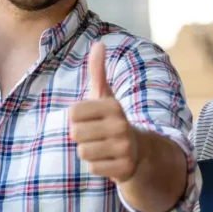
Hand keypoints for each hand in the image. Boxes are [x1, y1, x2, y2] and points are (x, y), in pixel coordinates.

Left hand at [69, 42, 140, 184]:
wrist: (140, 152)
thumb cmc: (113, 121)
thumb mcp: (105, 97)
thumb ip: (98, 72)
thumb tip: (99, 44)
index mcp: (113, 106)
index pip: (72, 113)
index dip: (76, 119)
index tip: (91, 120)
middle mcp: (121, 125)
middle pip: (75, 133)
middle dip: (81, 137)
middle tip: (96, 136)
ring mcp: (124, 147)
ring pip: (83, 152)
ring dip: (89, 152)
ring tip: (102, 148)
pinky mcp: (124, 167)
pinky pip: (92, 168)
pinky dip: (97, 166)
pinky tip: (108, 160)